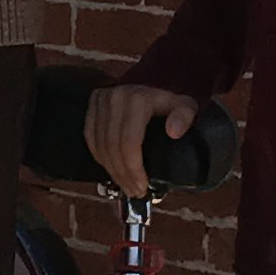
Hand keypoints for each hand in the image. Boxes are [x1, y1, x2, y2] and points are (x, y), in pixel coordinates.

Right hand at [87, 80, 204, 201]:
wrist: (150, 83)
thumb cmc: (168, 100)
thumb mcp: (184, 105)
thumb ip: (184, 116)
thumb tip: (174, 131)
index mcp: (136, 99)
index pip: (128, 142)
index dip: (133, 169)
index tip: (142, 186)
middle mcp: (114, 98)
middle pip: (112, 147)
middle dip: (123, 175)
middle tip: (135, 191)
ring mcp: (100, 102)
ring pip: (100, 146)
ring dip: (112, 171)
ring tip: (126, 185)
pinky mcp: (91, 107)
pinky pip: (91, 139)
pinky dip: (100, 158)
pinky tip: (112, 169)